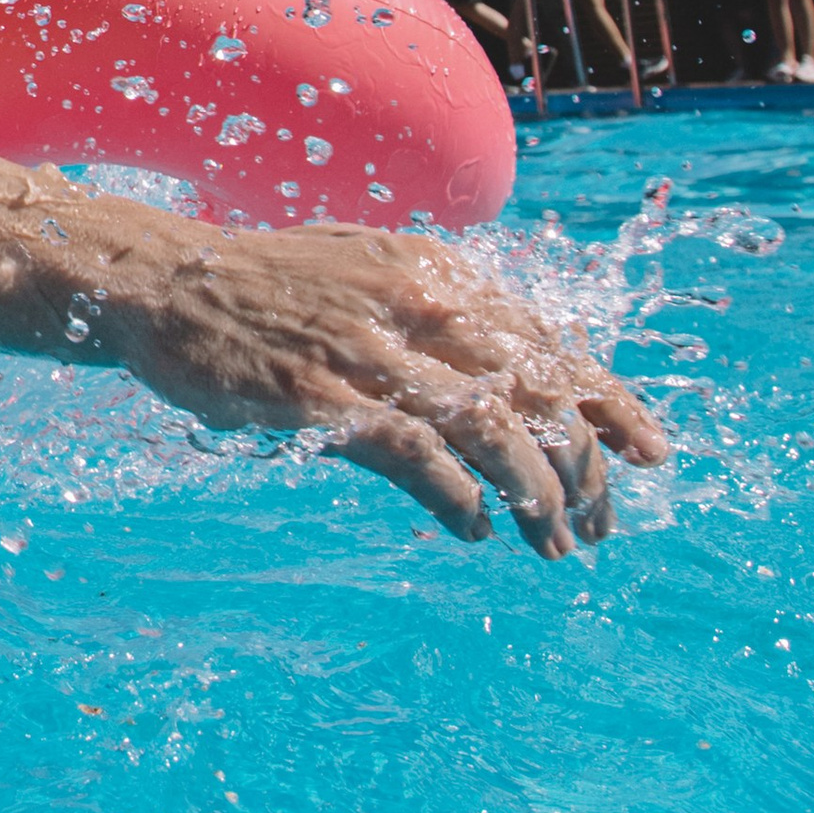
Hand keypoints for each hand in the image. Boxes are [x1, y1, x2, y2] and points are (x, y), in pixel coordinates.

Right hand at [107, 223, 666, 556]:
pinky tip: (477, 529)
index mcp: (433, 269)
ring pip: (493, 426)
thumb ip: (438, 313)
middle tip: (604, 524)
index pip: (550, 340)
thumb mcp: (367, 274)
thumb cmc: (268, 286)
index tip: (651, 454)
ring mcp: (370, 348)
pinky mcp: (325, 395)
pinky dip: (462, 499)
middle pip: (538, 388)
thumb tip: (508, 373)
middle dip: (588, 464)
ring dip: (539, 493)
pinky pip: (419, 455)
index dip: (610, 400)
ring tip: (556, 543)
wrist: (162, 282)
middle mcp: (415, 300)